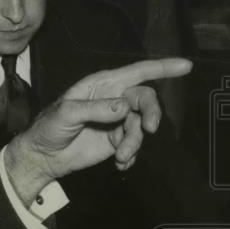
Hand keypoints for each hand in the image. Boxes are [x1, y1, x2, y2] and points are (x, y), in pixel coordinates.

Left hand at [3, 58, 192, 204]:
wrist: (44, 156)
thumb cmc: (49, 127)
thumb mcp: (67, 114)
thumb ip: (95, 109)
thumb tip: (123, 106)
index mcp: (101, 84)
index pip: (136, 72)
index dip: (162, 67)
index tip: (185, 66)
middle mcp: (113, 99)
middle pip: (145, 99)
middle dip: (151, 113)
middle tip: (149, 129)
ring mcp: (116, 120)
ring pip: (140, 126)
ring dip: (135, 142)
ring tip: (120, 155)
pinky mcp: (116, 139)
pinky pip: (135, 144)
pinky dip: (131, 154)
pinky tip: (120, 162)